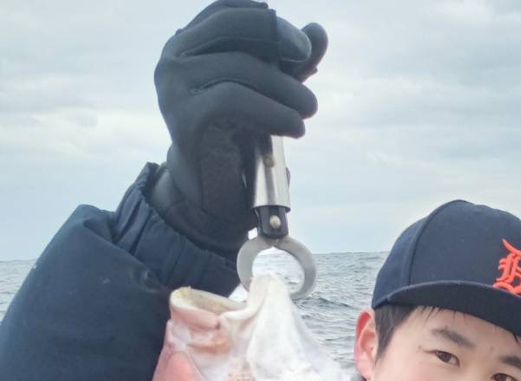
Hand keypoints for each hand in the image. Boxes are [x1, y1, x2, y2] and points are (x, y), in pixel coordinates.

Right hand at [150, 0, 326, 254]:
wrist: (213, 194)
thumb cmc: (239, 138)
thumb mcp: (268, 94)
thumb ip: (290, 64)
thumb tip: (318, 31)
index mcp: (188, 42)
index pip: (229, 11)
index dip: (267, 20)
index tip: (301, 46)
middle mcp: (174, 58)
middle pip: (233, 27)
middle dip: (278, 40)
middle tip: (309, 62)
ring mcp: (174, 86)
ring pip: (239, 66)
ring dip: (285, 88)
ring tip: (308, 110)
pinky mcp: (184, 117)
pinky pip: (234, 98)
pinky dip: (273, 111)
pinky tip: (295, 126)